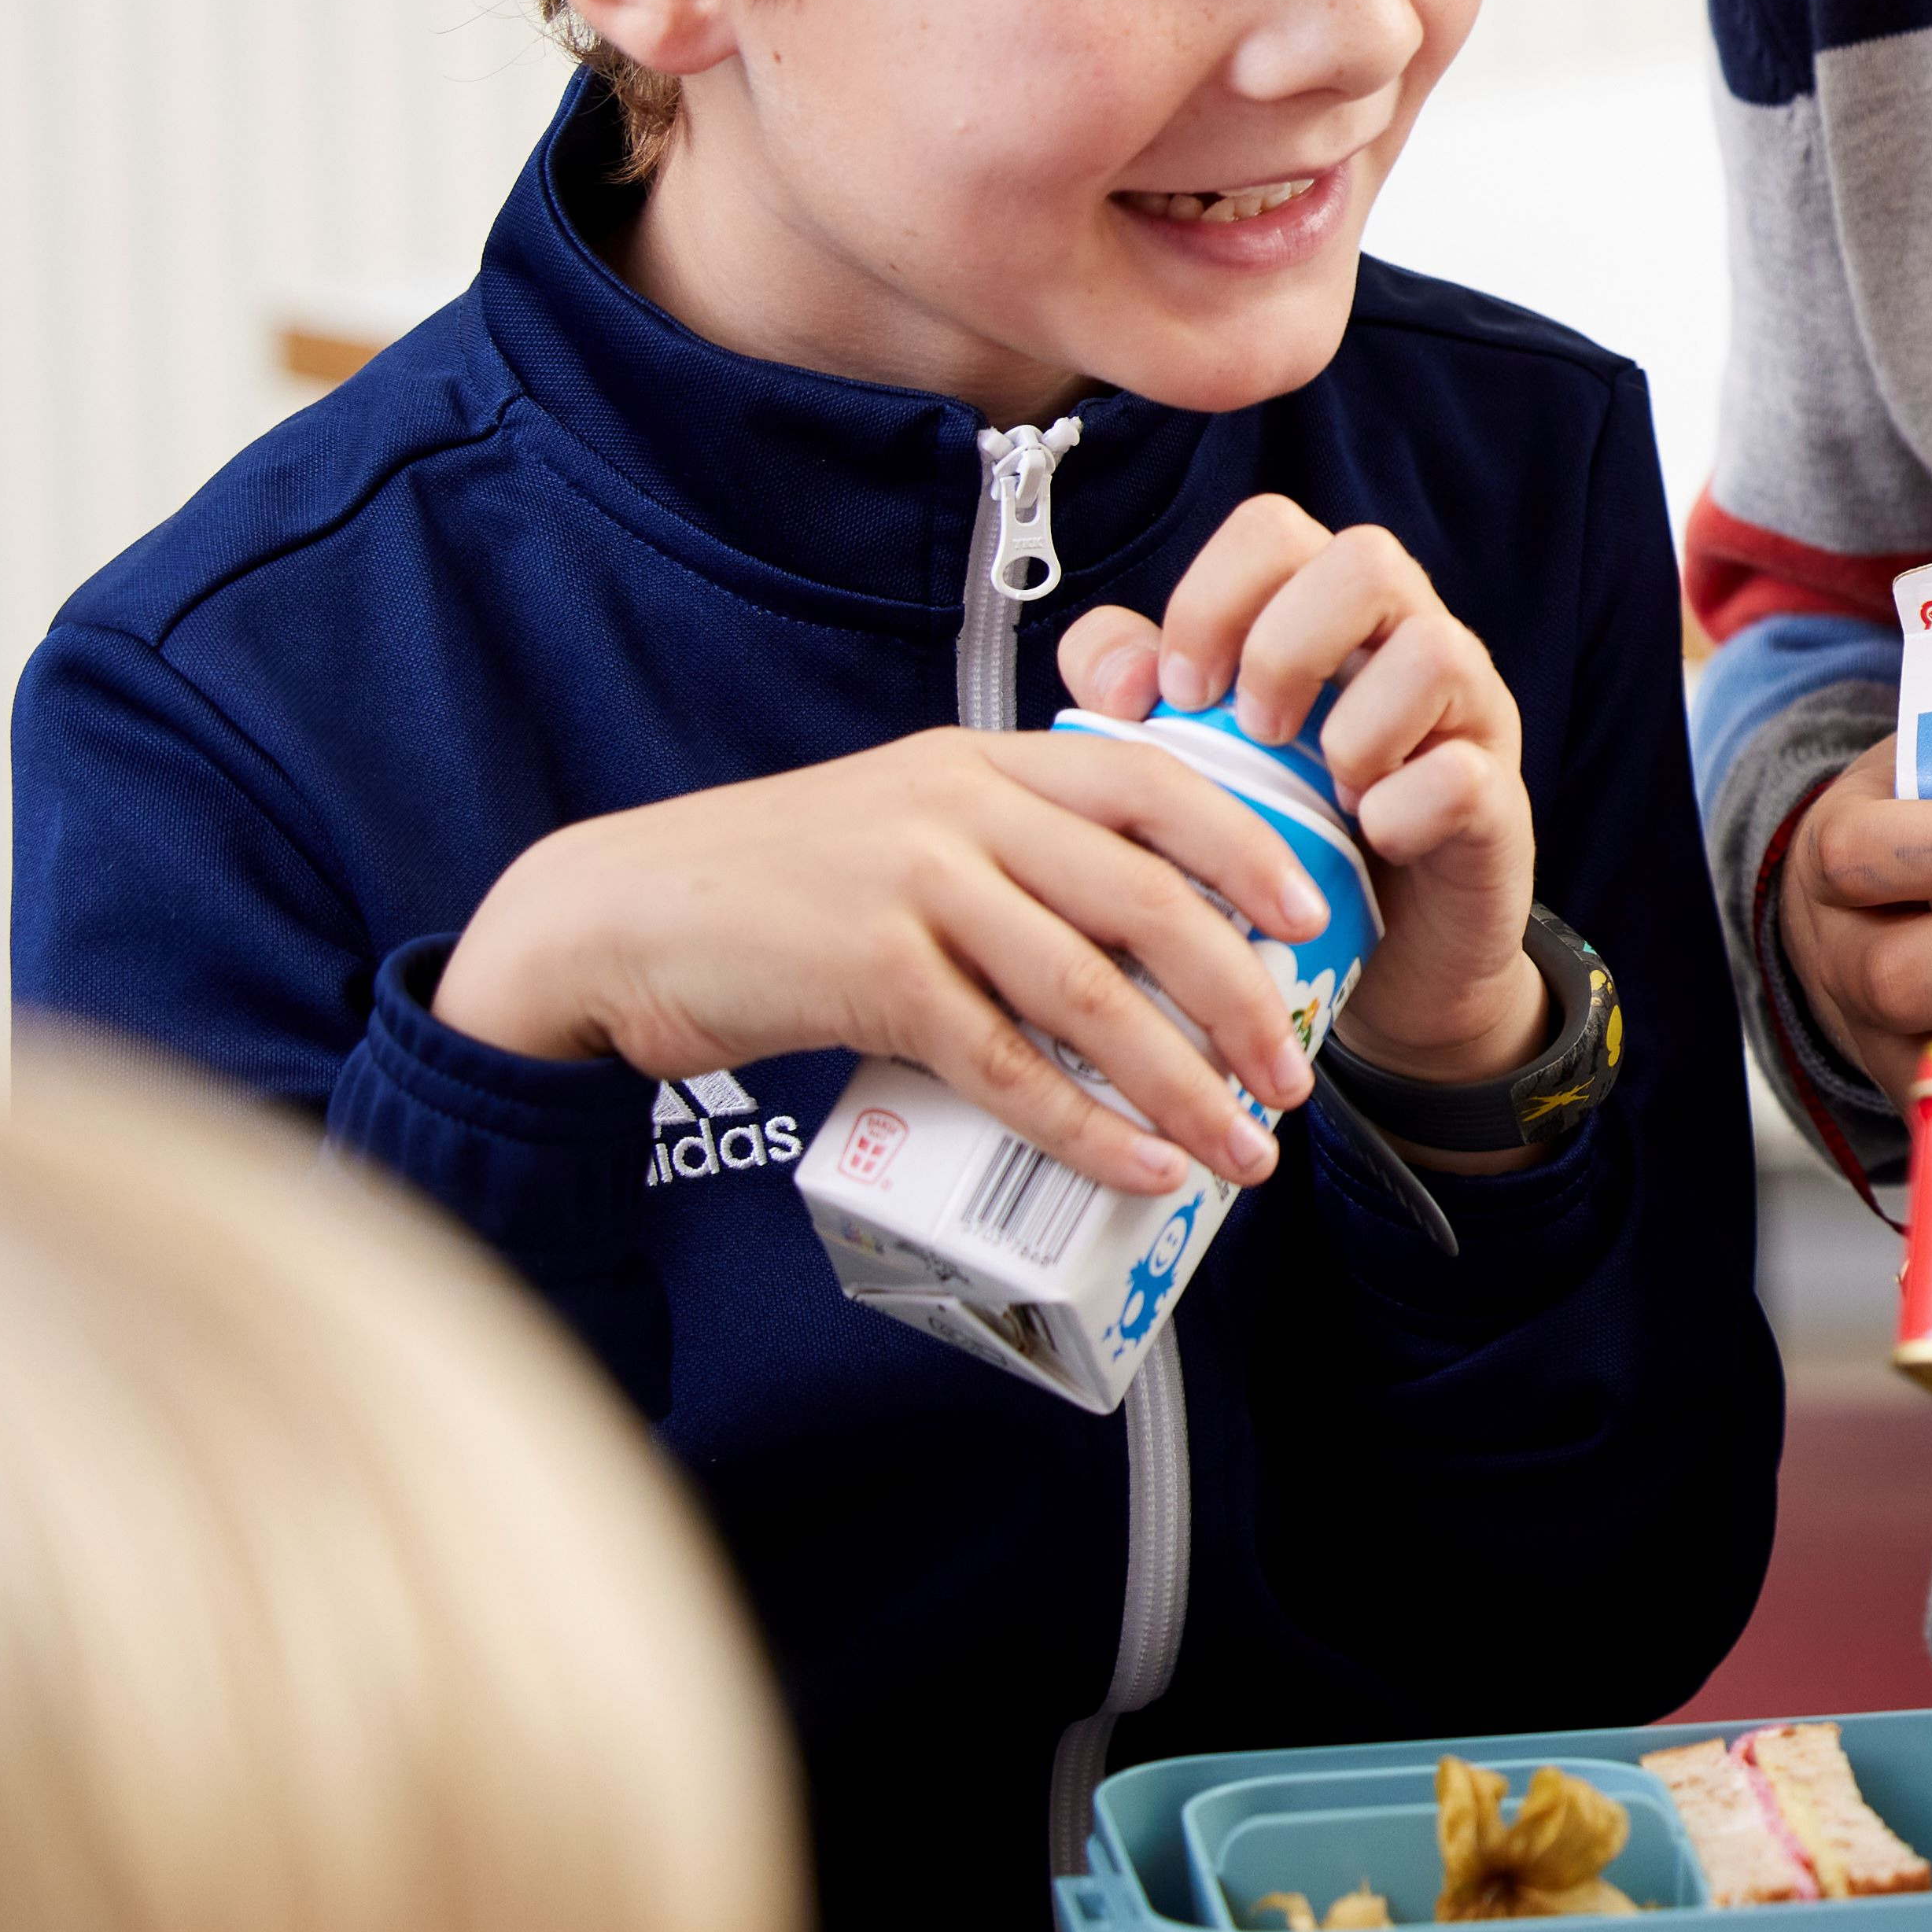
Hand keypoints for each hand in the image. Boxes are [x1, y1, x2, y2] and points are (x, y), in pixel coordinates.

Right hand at [429, 731, 1332, 1199]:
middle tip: (1297, 1070)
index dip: (1244, 845)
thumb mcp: (899, 822)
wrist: (618, 918)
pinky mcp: (871, 975)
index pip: (1150, 780)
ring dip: (1183, 1082)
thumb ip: (1003, 847)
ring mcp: (916, 889)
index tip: (1313, 912)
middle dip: (1241, 993)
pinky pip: (1006, 1065)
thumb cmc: (772, 883)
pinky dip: (1085, 1126)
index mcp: (982, 764)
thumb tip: (1126, 930)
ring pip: (1091, 995)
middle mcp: (961, 812)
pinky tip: (1140, 1166)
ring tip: (1244, 1146)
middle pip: (1147, 899)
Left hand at [1062, 499, 1538, 1083]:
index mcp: (1325, 609)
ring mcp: (1466, 714)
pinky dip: (1403, 810)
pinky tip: (1371, 839)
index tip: (1179, 692)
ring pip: (1437, 650)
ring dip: (1355, 729)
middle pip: (1369, 558)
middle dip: (1288, 648)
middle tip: (1255, 733)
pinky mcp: (1499, 801)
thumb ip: (1133, 687)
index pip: (1273, 530)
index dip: (1212, 597)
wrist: (1373, 957)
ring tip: (1325, 794)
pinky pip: (1465, 775)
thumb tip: (1122, 680)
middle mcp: (1408, 638)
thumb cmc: (1278, 833)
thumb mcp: (1189, 752)